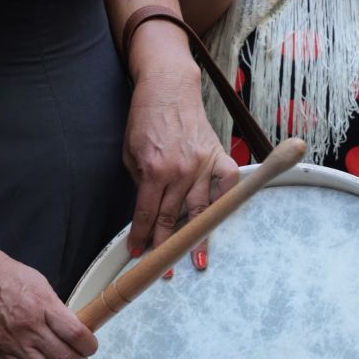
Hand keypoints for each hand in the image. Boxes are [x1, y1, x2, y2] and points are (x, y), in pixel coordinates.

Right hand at [0, 241, 97, 358]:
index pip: (76, 335)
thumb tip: (71, 330)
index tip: (90, 345)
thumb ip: (55, 309)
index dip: (90, 346)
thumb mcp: (39, 283)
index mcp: (42, 306)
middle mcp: (29, 327)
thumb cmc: (2, 273)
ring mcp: (12, 342)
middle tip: (80, 358)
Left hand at [124, 53, 238, 256]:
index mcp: (153, 170)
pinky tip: (222, 220)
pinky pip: (227, 185)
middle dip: (165, 245)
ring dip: (198, 237)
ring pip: (200, 210)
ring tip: (197, 259)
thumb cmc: (146, 120)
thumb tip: (147, 212)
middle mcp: (180, 171)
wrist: (168, 89)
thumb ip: (140, 183)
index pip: (145, 213)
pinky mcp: (218, 156)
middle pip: (172, 217)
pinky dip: (226, 202)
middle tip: (164, 268)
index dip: (141, 236)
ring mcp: (202, 164)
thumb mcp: (130, 152)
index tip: (137, 252)